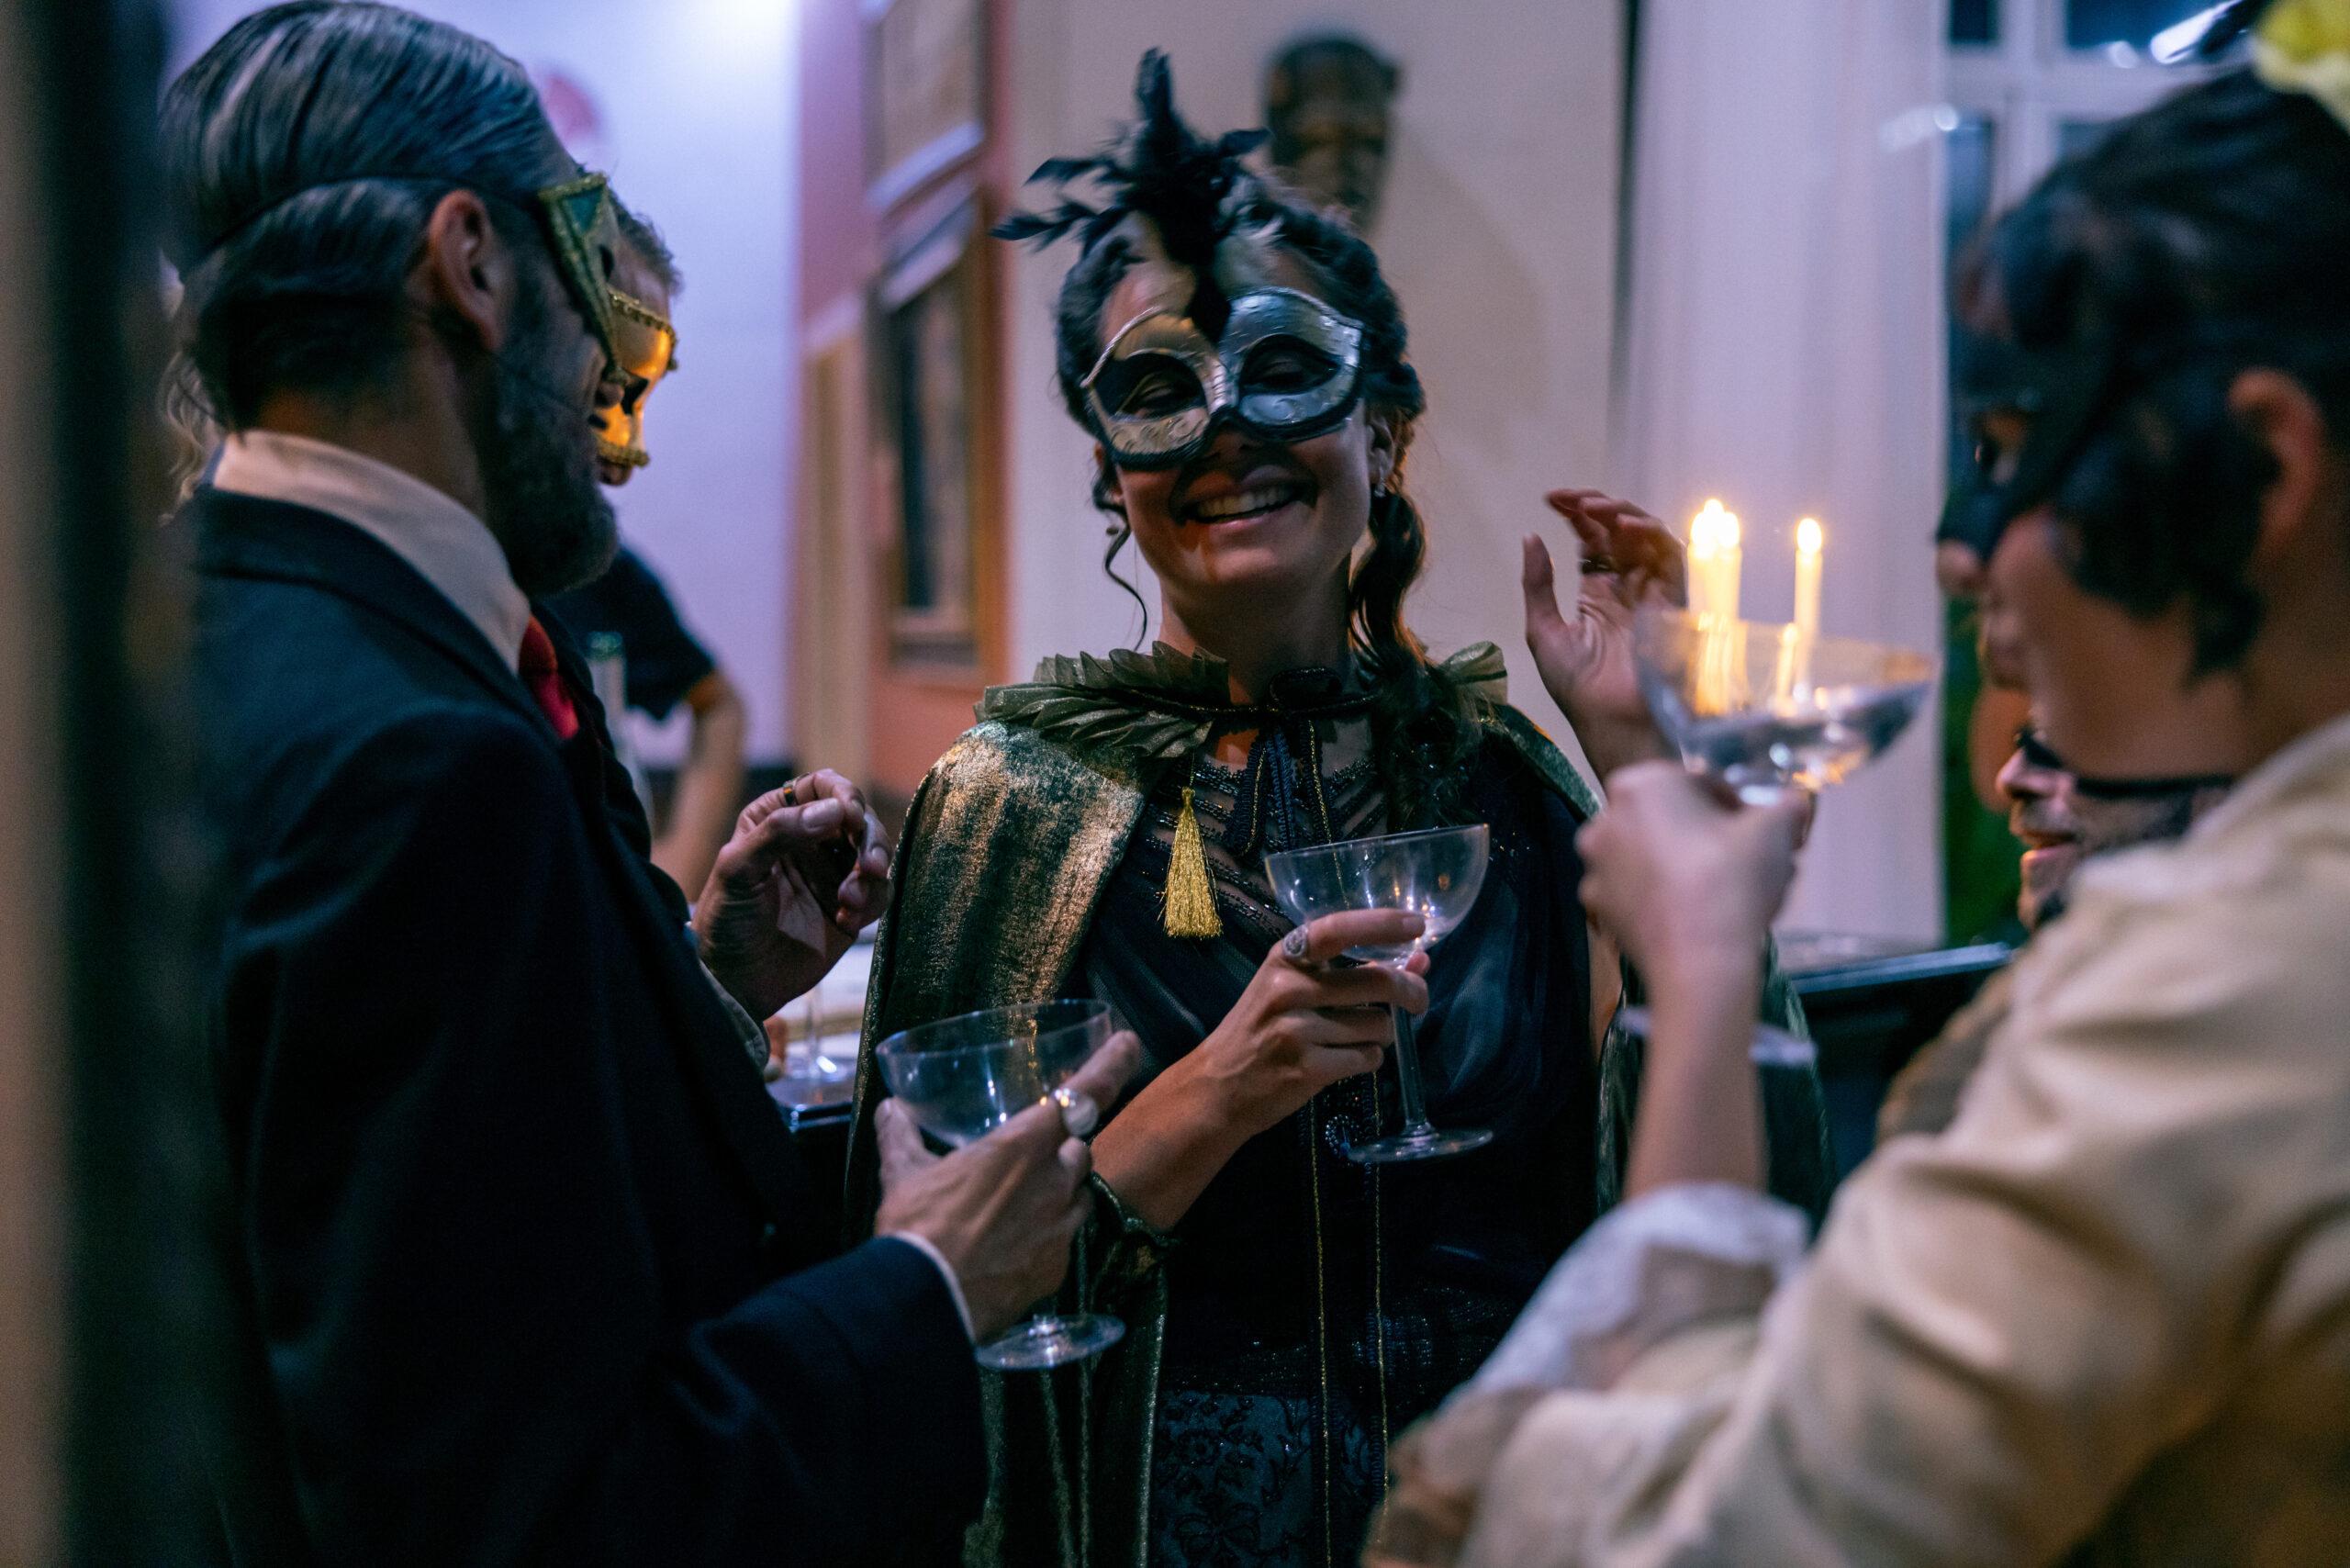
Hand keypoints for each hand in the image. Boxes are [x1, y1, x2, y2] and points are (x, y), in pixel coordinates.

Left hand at [692, 770, 889, 1019]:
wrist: (737, 981)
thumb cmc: (726, 920)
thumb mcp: (737, 869)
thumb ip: (778, 832)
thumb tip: (833, 810)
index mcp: (778, 818)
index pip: (821, 787)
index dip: (843, 794)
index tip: (851, 817)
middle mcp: (811, 840)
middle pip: (859, 818)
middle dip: (870, 839)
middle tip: (868, 867)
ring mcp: (833, 873)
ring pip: (875, 853)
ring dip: (872, 874)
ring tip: (851, 900)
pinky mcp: (850, 906)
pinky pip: (879, 892)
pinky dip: (872, 903)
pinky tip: (847, 921)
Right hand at [875, 1031, 1143, 1340]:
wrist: (927, 1301)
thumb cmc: (918, 1225)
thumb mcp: (904, 1173)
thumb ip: (901, 1136)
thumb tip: (890, 1108)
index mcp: (1024, 1146)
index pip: (1084, 1093)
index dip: (1111, 1065)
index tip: (1130, 1043)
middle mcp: (1055, 1181)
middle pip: (1081, 1149)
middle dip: (1065, 1147)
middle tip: (1034, 1154)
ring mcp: (1061, 1228)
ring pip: (1080, 1195)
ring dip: (1062, 1189)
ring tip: (1026, 1199)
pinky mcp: (1057, 1268)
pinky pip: (1065, 1239)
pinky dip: (1049, 1233)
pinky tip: (1018, 1244)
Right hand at [1181, 909, 1430, 1145]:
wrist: (1219, 1087)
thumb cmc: (1260, 1029)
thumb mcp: (1292, 987)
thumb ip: (1351, 971)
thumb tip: (1421, 961)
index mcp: (1284, 958)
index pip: (1337, 930)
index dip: (1381, 924)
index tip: (1417, 924)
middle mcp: (1288, 988)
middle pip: (1377, 981)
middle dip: (1410, 991)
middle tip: (1417, 1000)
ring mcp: (1296, 1030)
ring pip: (1379, 1025)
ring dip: (1381, 1034)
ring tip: (1356, 1038)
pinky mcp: (1307, 1069)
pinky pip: (1368, 1059)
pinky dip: (1368, 1060)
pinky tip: (1346, 1060)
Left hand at [1523, 489, 1684, 780]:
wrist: (1612, 720)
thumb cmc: (1578, 687)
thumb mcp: (1543, 632)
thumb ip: (1538, 584)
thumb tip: (1530, 536)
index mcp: (1597, 593)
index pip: (1591, 540)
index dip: (1576, 514)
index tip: (1551, 499)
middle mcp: (1627, 587)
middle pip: (1619, 531)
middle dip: (1598, 507)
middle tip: (1573, 499)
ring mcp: (1651, 592)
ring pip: (1647, 537)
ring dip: (1624, 515)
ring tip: (1597, 509)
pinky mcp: (1671, 601)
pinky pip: (1671, 558)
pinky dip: (1652, 536)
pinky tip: (1626, 529)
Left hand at [1575, 762, 1805, 989]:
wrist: (1701, 962)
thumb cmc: (1732, 879)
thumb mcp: (1776, 830)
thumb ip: (1786, 807)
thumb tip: (1794, 804)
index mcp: (1640, 784)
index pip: (1699, 782)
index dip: (1736, 804)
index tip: (1759, 829)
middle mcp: (1606, 820)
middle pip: (1671, 820)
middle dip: (1709, 835)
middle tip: (1747, 860)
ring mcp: (1596, 868)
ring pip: (1652, 857)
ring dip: (1685, 866)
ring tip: (1728, 892)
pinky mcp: (1600, 909)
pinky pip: (1639, 894)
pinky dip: (1663, 900)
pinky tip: (1697, 916)